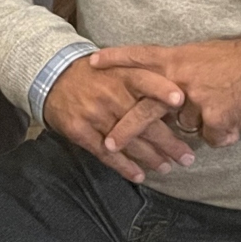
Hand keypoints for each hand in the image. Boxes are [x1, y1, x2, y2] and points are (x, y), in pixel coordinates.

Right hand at [42, 55, 194, 184]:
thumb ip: (143, 80)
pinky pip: (106, 154)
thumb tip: (178, 104)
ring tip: (166, 167)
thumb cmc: (96, 75)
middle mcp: (109, 94)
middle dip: (168, 142)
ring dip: (150, 158)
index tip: (180, 100)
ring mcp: (94, 114)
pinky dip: (124, 167)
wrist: (54, 77)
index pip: (145, 80)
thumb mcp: (117, 66)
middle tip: (186, 157)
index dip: (162, 89)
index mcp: (121, 74)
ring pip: (129, 141)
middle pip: (143, 121)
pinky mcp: (80, 131)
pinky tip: (138, 175)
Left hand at [91, 37, 240, 151]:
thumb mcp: (201, 56)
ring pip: (185, 127)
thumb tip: (163, 94)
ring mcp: (197, 99)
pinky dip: (225, 133)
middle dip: (125, 130)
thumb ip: (178, 73)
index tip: (91, 63)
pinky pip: (212, 137)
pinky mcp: (215, 117)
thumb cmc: (239, 62)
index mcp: (177, 59)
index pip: (139, 57)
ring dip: (202, 124)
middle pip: (144, 108)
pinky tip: (237, 118)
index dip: (115, 60)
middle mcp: (180, 79)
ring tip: (224, 107)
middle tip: (109, 144)